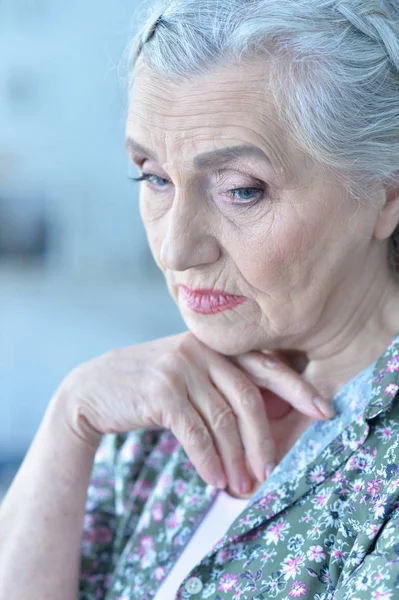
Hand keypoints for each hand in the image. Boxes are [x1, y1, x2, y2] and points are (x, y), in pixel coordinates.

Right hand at [54, 331, 333, 497]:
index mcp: (215, 344)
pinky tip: (215, 480)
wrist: (94, 389)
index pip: (265, 365)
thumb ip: (223, 387)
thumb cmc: (150, 387)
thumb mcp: (190, 376)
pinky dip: (209, 462)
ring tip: (243, 485)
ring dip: (236, 459)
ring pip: (222, 420)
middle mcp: (201, 350)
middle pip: (248, 398)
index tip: (324, 411)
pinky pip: (196, 433)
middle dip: (263, 441)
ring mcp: (180, 367)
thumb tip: (268, 423)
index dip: (298, 388)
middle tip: (271, 472)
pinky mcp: (161, 391)